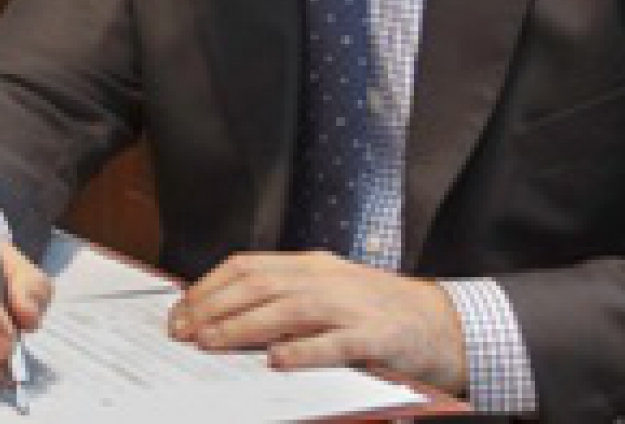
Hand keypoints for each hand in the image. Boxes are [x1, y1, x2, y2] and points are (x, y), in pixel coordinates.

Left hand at [170, 251, 467, 393]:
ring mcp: (352, 305)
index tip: (180, 310)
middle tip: (183, 330)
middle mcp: (326, 279)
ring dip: (242, 326)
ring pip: (288, 309)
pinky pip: (336, 342)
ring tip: (211, 341)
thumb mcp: (327, 291)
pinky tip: (277, 359)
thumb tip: (223, 313)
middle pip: (258, 284)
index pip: (247, 266)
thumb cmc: (377, 310)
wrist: (444, 321)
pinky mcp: (378, 336)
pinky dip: (304, 350)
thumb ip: (283, 297)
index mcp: (310, 266)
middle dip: (213, 306)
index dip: (208, 287)